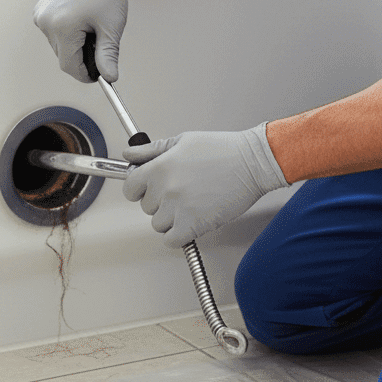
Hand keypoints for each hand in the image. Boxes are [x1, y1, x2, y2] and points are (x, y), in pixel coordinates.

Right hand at [32, 0, 134, 82]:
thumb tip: (109, 77)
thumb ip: (108, 55)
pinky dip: (68, 32)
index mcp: (62, 27)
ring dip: (75, 44)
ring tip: (92, 25)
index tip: (99, 75)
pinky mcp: (41, 9)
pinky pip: (54, 31)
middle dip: (82, 56)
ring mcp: (41, 14)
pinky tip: (82, 18)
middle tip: (101, 41)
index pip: (70, 66)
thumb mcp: (111, 27)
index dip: (86, 74)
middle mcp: (46, 21)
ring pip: (59, 45)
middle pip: (63, 56)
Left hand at [121, 124, 288, 246]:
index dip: (138, 189)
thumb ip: (152, 150)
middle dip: (159, 201)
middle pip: (146, 207)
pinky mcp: (193, 225)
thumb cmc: (223, 150)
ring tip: (190, 203)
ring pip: (158, 225)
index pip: (129, 187)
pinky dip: (178, 234)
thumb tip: (129, 154)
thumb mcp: (183, 141)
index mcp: (160, 167)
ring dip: (170, 218)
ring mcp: (178, 208)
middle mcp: (165, 188)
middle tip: (180, 191)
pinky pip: (171, 240)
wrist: (252, 163)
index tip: (146, 189)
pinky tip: (191, 221)